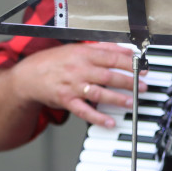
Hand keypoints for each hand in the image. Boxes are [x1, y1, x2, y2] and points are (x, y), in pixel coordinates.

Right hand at [11, 42, 146, 127]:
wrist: (28, 76)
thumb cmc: (54, 61)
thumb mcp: (77, 48)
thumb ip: (101, 48)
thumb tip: (123, 49)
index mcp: (83, 54)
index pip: (111, 57)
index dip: (129, 63)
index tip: (142, 68)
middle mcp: (79, 69)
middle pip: (108, 75)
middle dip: (128, 81)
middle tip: (142, 86)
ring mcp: (72, 86)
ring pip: (98, 92)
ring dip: (117, 98)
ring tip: (132, 102)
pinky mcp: (66, 101)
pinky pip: (84, 111)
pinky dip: (97, 117)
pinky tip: (110, 122)